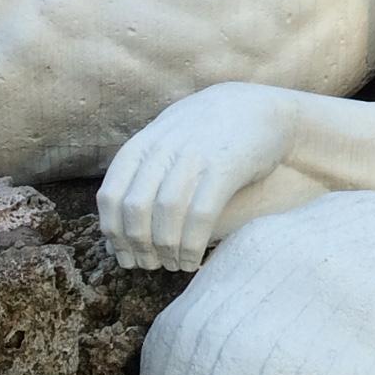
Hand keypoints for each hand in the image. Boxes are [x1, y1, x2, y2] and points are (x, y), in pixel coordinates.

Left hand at [98, 86, 293, 270]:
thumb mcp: (167, 142)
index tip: (126, 256)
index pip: (111, 197)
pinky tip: (194, 259)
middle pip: (136, 209)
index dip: (115, 234)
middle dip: (139, 247)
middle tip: (151, 266)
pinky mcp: (225, 166)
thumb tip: (114, 229)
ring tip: (175, 265)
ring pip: (167, 214)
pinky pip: (200, 214)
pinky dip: (192, 244)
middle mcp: (164, 149)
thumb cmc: (210, 134)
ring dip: (167, 250)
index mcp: (143, 145)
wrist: (263, 108)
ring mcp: (195, 156)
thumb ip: (141, 175)